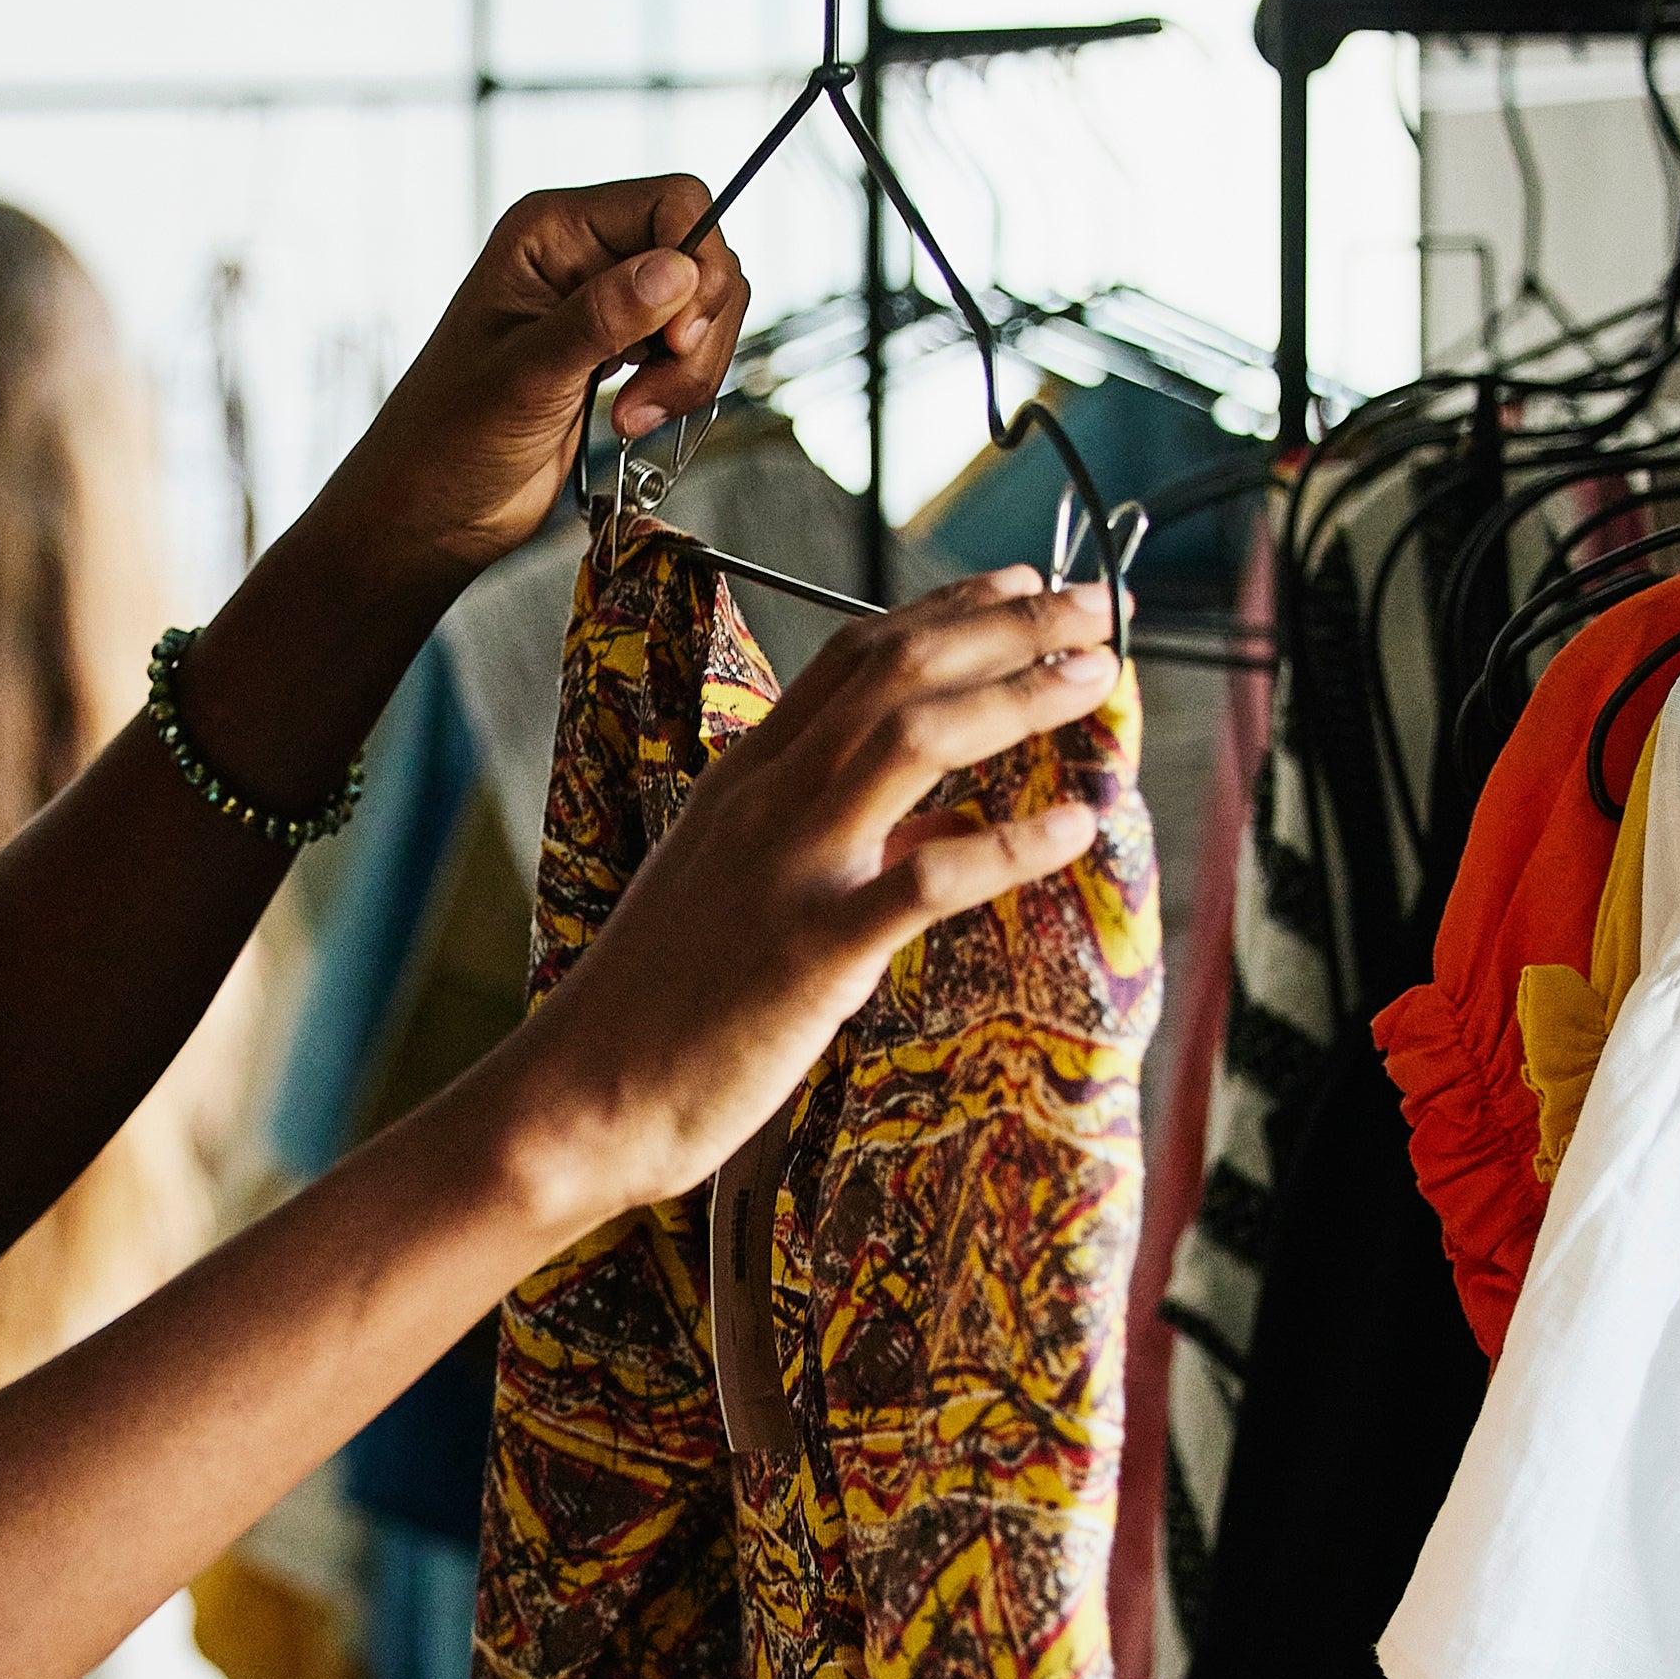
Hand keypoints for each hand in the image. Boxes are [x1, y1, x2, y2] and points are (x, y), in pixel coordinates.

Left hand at [306, 177, 754, 585]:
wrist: (432, 511)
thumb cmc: (447, 441)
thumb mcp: (525, 378)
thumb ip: (601, 319)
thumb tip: (676, 268)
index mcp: (551, 232)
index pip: (673, 203)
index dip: (697, 264)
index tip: (680, 337)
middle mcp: (583, 254)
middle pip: (701, 256)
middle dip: (699, 330)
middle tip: (653, 395)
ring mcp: (605, 302)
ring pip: (703, 306)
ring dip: (691, 368)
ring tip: (635, 416)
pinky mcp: (621, 350)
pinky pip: (688, 347)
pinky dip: (682, 385)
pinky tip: (635, 419)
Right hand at [493, 568, 1126, 1222]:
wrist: (582, 1096)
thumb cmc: (665, 1006)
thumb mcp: (747, 893)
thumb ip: (853, 847)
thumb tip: (955, 825)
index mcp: (746, 780)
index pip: (854, 657)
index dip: (947, 609)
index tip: (1021, 582)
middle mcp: (767, 801)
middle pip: (898, 671)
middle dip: (1008, 626)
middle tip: (1094, 605)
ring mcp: (788, 869)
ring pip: (914, 738)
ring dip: (1018, 693)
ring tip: (1097, 673)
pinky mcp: (813, 952)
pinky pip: (927, 881)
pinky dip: (1010, 845)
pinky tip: (1074, 826)